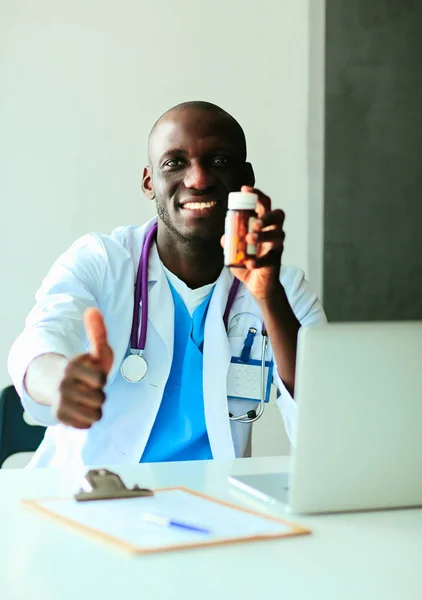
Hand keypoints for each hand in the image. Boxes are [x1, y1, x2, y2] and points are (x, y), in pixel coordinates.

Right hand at [53, 308, 113, 428]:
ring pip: (95, 414)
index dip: (101, 378)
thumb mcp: (93, 351)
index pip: (101, 380)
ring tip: (86, 399)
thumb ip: (97, 332)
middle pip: (100, 399)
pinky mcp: (59, 417)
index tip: (93, 374)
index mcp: (72, 367)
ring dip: (94, 408)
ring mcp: (60, 402)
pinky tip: (80, 409)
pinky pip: (87, 425)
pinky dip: (86, 419)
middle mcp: (64, 385)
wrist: (56, 383)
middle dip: (99, 394)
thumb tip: (92, 309)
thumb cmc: (83, 368)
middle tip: (88, 388)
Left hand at [223, 185, 285, 300]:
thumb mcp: (233, 250)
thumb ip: (229, 241)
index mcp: (263, 224)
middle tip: (254, 221)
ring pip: (278, 235)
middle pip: (278, 215)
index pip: (264, 204)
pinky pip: (270, 258)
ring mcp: (276, 246)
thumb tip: (225, 237)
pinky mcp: (276, 261)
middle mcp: (273, 232)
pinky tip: (249, 263)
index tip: (245, 188)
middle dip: (267, 215)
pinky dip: (258, 260)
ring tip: (249, 239)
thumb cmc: (247, 262)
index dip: (257, 195)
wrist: (257, 285)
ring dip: (263, 235)